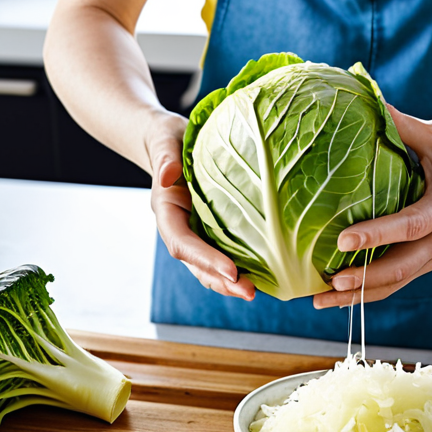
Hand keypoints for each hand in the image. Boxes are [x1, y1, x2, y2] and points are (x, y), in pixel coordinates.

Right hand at [148, 112, 255, 300]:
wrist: (172, 141)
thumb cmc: (169, 139)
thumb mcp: (164, 140)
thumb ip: (165, 157)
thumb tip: (167, 176)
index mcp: (167, 212)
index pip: (182, 243)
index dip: (205, 260)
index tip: (231, 271)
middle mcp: (181, 228)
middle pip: (198, 265)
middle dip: (221, 282)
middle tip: (249, 292)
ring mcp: (197, 232)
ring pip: (211, 267)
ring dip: (231, 282)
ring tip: (256, 292)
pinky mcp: (214, 229)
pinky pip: (227, 252)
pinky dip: (242, 266)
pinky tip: (266, 272)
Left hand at [313, 104, 431, 308]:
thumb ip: (403, 125)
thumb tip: (366, 101)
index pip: (409, 226)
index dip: (376, 235)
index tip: (342, 242)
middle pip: (401, 270)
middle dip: (361, 283)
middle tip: (324, 289)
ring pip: (402, 282)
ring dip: (364, 294)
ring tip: (325, 300)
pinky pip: (406, 278)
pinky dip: (377, 287)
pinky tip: (349, 291)